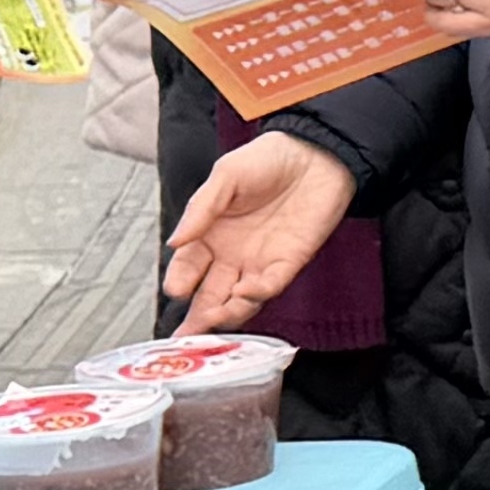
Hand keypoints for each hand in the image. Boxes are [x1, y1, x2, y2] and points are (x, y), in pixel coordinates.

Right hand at [163, 132, 357, 329]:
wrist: (315, 154)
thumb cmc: (268, 159)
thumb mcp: (225, 176)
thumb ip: (201, 209)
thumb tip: (174, 242)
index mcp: (210, 233)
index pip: (188, 266)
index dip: (180, 280)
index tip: (174, 291)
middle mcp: (232, 254)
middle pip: (209, 293)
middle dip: (196, 316)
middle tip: (184, 336)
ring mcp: (260, 261)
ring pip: (238, 299)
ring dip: (225, 313)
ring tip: (211, 323)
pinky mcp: (289, 262)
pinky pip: (271, 286)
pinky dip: (257, 293)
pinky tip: (244, 293)